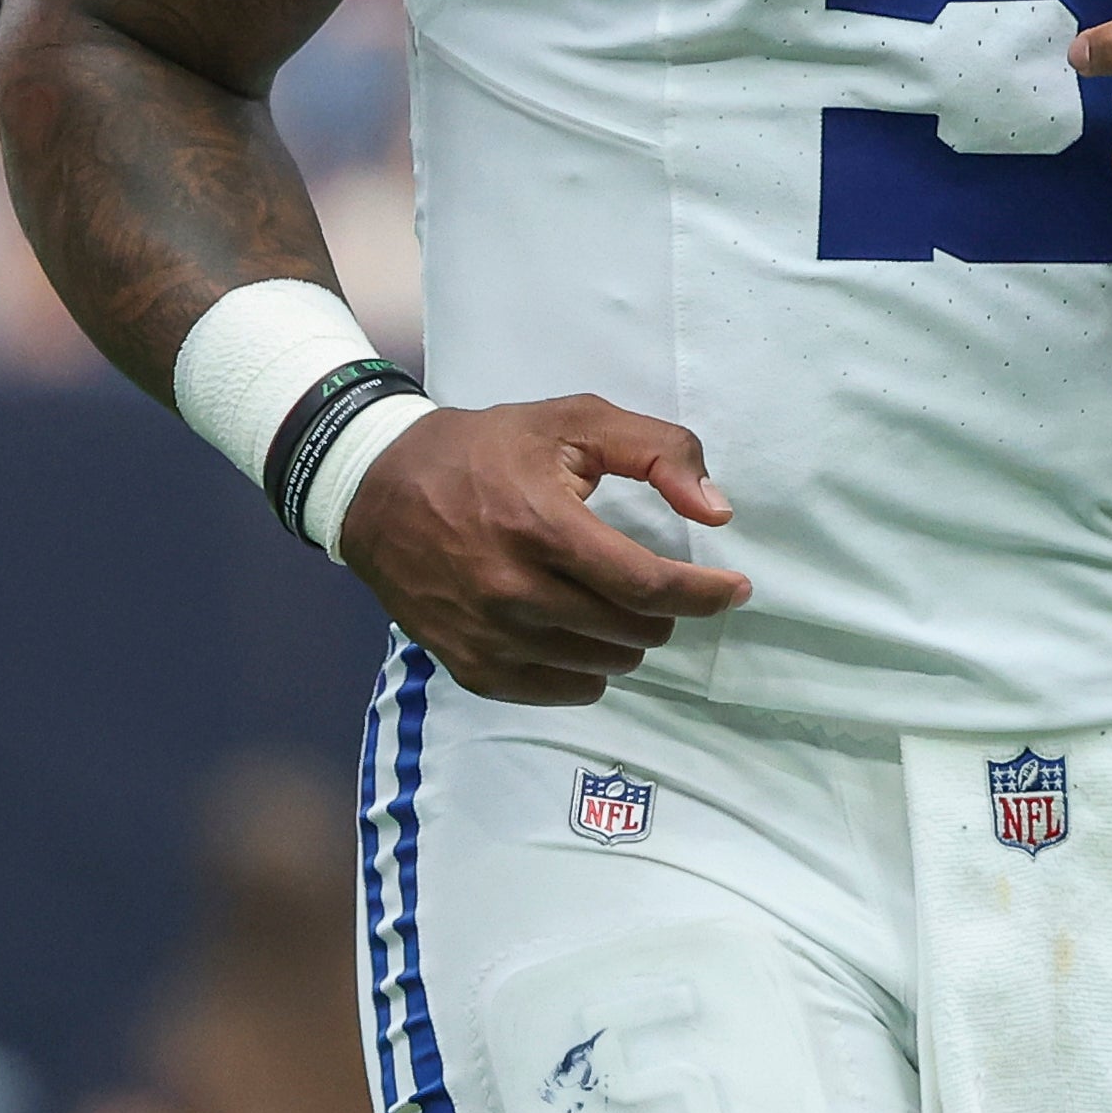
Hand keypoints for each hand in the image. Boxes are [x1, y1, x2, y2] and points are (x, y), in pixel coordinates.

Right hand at [340, 397, 751, 705]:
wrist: (377, 488)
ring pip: (602, 665)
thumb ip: (658, 452)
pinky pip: (560, 691)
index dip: (703, 594)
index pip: (645, 585)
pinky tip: (583, 637)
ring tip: (617, 605)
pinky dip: (588, 671)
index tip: (734, 590)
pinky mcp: (470, 666)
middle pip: (630, 631)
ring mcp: (488, 636)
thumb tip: (717, 512)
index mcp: (542, 525)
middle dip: (663, 611)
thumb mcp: (574, 421)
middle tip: (658, 586)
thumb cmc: (485, 449)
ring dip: (628, 640)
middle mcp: (513, 591)